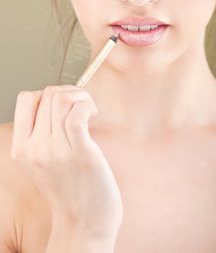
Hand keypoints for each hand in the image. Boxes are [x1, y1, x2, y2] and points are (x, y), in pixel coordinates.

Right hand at [11, 85, 122, 235]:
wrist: (84, 222)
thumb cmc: (70, 190)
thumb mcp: (42, 164)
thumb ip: (41, 137)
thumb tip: (57, 103)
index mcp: (23, 149)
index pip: (25, 99)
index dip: (46, 94)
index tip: (62, 105)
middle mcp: (36, 148)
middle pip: (47, 94)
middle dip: (69, 91)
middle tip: (82, 104)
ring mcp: (56, 151)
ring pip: (61, 99)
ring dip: (80, 96)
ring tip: (89, 109)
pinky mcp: (80, 153)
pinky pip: (77, 113)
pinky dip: (87, 105)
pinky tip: (94, 113)